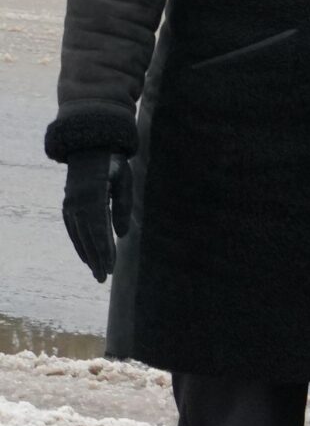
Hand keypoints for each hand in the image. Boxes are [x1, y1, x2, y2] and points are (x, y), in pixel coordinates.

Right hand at [62, 149, 129, 282]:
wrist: (90, 147)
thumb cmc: (113, 164)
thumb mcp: (124, 181)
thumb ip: (124, 207)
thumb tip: (122, 236)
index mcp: (93, 195)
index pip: (99, 229)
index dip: (104, 249)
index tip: (111, 266)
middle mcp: (77, 202)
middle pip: (87, 236)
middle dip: (95, 258)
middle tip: (104, 278)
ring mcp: (69, 204)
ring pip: (78, 235)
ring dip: (87, 254)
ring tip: (97, 272)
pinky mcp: (67, 206)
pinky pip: (72, 229)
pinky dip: (79, 244)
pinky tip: (87, 256)